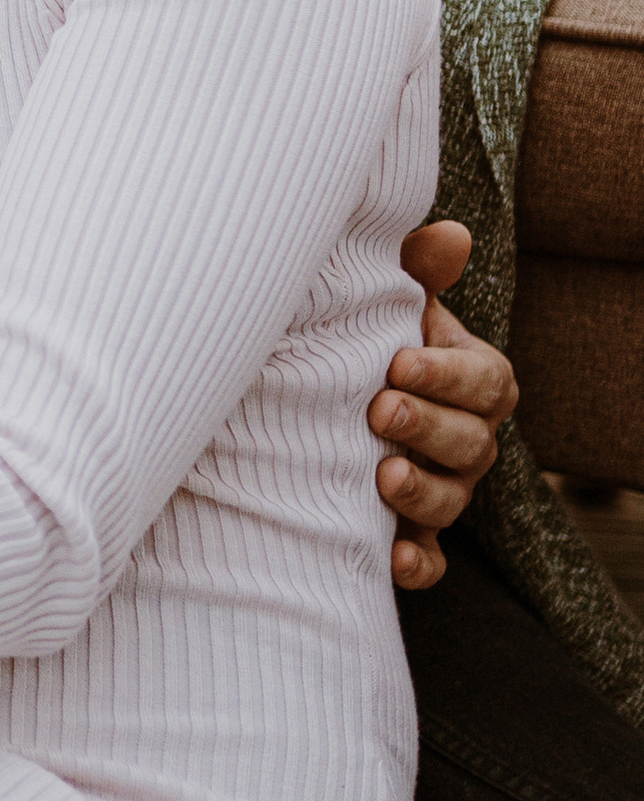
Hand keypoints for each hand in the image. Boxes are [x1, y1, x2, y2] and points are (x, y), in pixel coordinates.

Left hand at [371, 222, 518, 590]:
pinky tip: (394, 561)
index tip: (399, 360)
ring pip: (452, 500)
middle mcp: (466, 440)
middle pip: (472, 442)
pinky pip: (429, 560)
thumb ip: (416, 271)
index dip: (447, 374)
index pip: (485, 381)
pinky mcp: (409, 534)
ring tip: (383, 475)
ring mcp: (441, 489)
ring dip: (422, 491)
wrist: (314, 395)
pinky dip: (416, 564)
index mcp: (472, 381)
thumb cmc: (364, 337)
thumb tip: (451, 235)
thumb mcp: (388, 299)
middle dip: (429, 426)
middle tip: (381, 410)